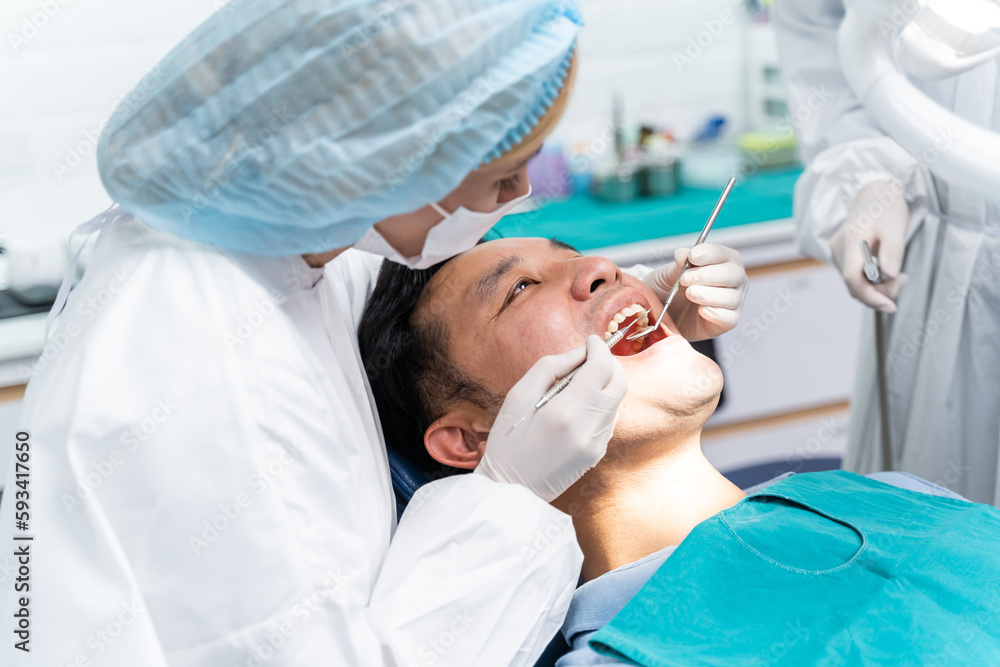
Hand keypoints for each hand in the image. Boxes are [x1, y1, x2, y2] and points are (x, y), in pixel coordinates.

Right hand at [475, 335, 626, 502]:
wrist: (511, 489)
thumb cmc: (508, 440)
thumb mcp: (518, 396)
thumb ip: (550, 367)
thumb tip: (579, 353)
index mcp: (563, 411)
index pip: (600, 368)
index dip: (599, 348)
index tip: (591, 341)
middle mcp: (586, 428)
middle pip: (619, 383)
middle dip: (609, 364)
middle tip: (591, 357)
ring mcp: (595, 444)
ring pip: (617, 401)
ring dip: (605, 384)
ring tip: (580, 382)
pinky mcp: (597, 455)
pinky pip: (608, 419)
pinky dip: (600, 404)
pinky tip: (579, 405)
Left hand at [643, 243, 748, 340]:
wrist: (664, 312)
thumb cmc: (670, 287)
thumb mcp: (668, 273)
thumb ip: (679, 264)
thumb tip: (683, 254)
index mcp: (723, 260)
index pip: (722, 254)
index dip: (708, 254)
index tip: (692, 257)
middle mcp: (734, 279)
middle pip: (733, 274)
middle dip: (708, 275)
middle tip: (685, 279)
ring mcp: (733, 301)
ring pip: (732, 297)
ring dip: (709, 295)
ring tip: (690, 294)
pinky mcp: (728, 321)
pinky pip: (730, 318)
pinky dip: (716, 314)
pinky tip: (701, 310)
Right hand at [829, 180, 908, 312]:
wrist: (875, 192)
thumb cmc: (886, 207)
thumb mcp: (895, 227)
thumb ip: (892, 251)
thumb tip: (890, 275)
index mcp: (850, 242)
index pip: (853, 279)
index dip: (870, 297)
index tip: (891, 306)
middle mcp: (839, 251)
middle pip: (855, 285)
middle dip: (880, 291)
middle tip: (903, 279)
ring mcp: (838, 254)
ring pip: (856, 283)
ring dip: (878, 286)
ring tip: (898, 274)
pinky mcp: (843, 256)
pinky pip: (856, 277)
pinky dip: (873, 280)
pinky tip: (886, 269)